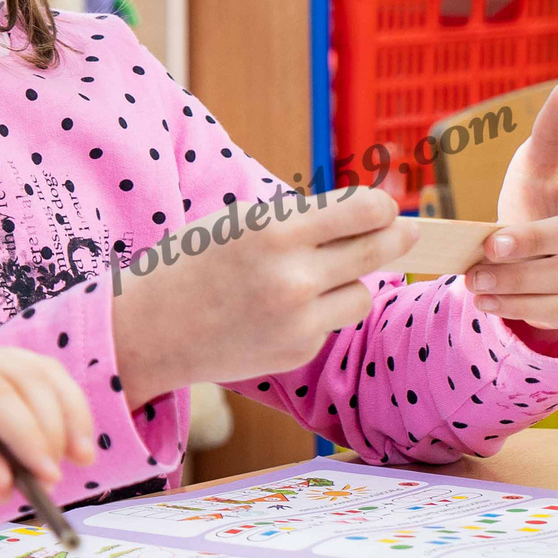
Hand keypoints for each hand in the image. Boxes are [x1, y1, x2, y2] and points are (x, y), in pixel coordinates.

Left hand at [0, 337, 97, 507]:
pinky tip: (62, 451)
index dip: (27, 432)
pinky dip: (54, 415)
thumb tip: (8, 485)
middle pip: (26, 376)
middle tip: (58, 480)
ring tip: (80, 461)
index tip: (47, 475)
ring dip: (65, 415)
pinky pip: (34, 388)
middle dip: (53, 425)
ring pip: (40, 375)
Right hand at [112, 184, 416, 404]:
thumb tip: (371, 214)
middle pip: (379, 250)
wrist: (150, 330)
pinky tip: (278, 312)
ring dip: (351, 281)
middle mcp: (294, 278)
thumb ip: (300, 219)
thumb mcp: (240, 223)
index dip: (382, 206)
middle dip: (397, 237)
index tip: (383, 207)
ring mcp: (299, 321)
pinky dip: (317, 314)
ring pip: (364, 293)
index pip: (365, 210)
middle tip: (406, 232)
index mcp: (275, 232)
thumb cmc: (193, 263)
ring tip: (319, 277)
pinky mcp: (299, 352)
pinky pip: (331, 323)